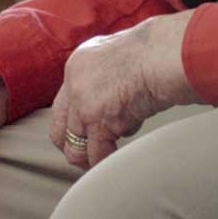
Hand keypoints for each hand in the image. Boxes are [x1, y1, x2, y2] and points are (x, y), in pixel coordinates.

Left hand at [49, 12, 199, 167]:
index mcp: (76, 66)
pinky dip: (104, 163)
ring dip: (87, 159)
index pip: (62, 103)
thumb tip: (118, 90)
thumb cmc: (151, 53)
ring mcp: (84, 106)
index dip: (70, 122)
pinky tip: (114, 166)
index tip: (80, 133)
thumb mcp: (116, 53)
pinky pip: (97, 154)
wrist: (158, 55)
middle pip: (59, 128)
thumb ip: (108, 72)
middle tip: (85, 156)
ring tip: (100, 165)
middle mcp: (74, 87)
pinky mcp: (100, 123)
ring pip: (74, 147)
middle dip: (71, 146)